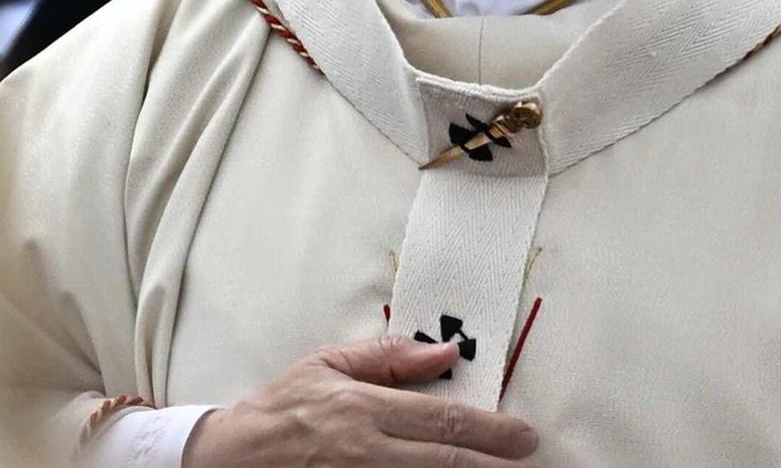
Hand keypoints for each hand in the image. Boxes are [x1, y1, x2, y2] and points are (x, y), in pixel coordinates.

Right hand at [182, 336, 538, 466]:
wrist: (222, 459)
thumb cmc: (279, 407)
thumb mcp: (327, 363)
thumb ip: (389, 358)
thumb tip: (444, 353)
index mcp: (362, 408)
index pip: (441, 421)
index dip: (490, 431)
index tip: (525, 437)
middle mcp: (363, 451)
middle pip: (443, 463)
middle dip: (492, 466)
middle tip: (528, 463)